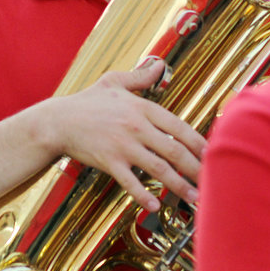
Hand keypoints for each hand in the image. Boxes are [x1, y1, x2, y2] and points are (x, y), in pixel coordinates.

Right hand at [38, 60, 204, 212]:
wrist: (58, 121)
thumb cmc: (87, 101)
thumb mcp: (114, 82)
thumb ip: (140, 76)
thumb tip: (159, 64)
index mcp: (141, 108)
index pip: (178, 127)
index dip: (198, 142)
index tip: (212, 154)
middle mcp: (136, 127)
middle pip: (174, 151)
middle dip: (196, 168)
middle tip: (211, 181)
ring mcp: (123, 146)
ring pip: (159, 169)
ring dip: (179, 186)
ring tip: (194, 198)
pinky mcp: (109, 162)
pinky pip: (130, 182)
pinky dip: (143, 195)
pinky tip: (155, 206)